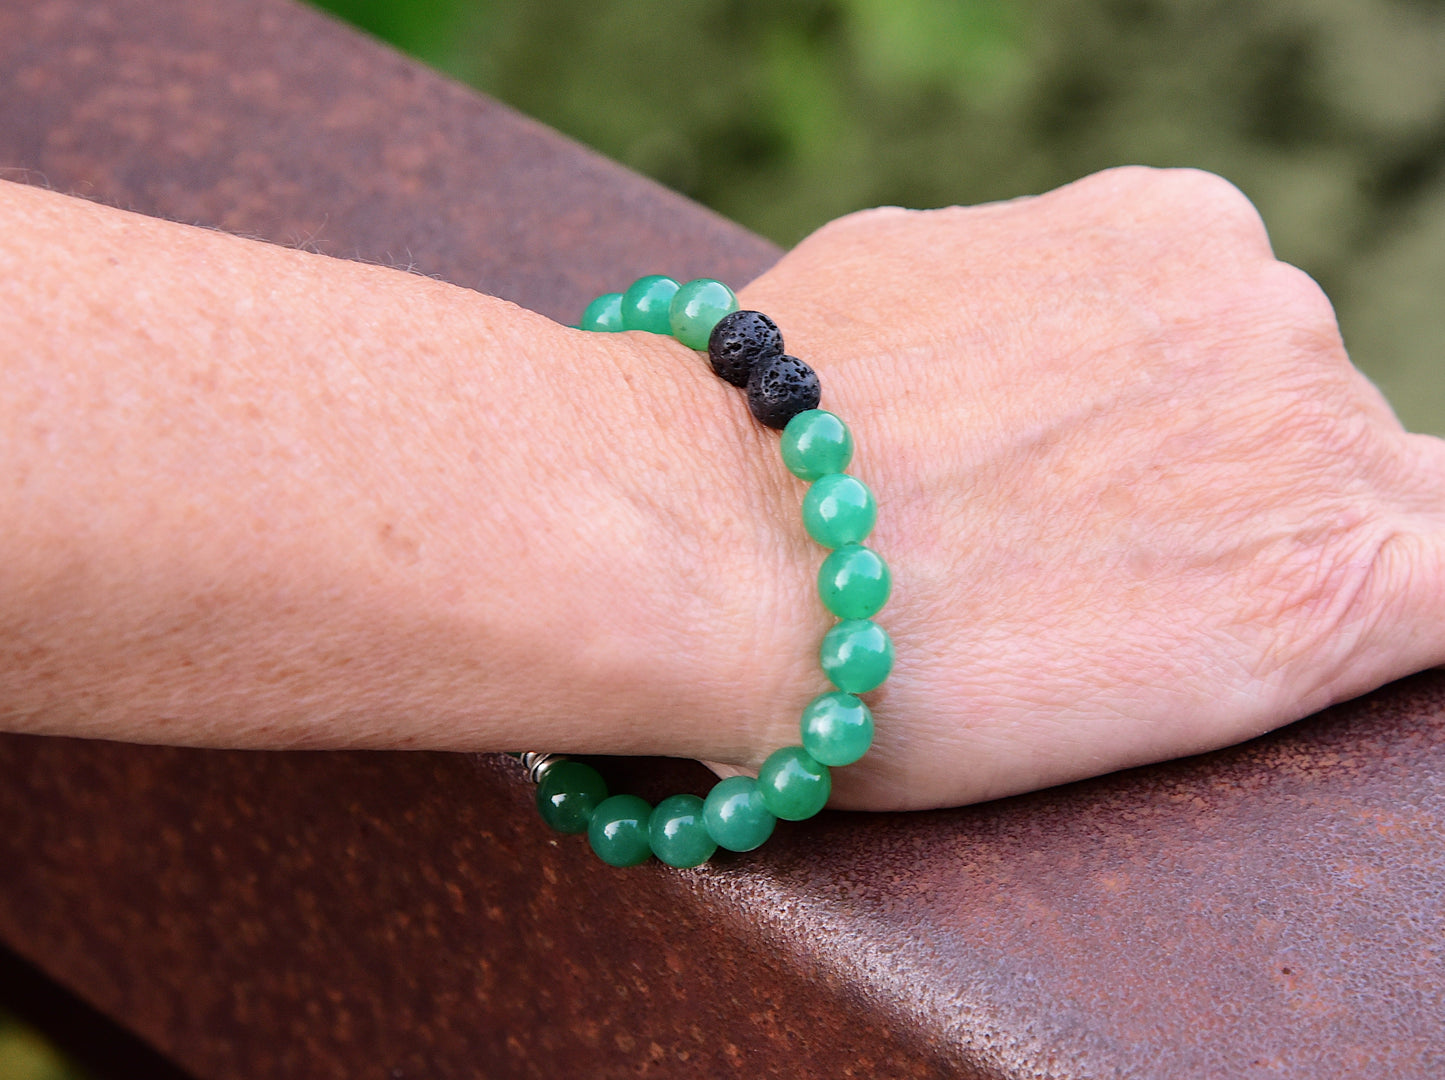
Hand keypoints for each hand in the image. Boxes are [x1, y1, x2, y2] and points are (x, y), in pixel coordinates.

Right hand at [723, 167, 1444, 810]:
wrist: (714, 537)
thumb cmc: (758, 427)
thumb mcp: (900, 285)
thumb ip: (1008, 299)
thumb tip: (1016, 338)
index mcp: (1166, 232)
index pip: (1237, 342)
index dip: (1181, 434)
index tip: (1112, 497)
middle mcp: (1264, 310)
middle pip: (1300, 425)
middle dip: (1214, 500)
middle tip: (1080, 578)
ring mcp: (1306, 450)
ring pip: (1363, 517)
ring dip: (1263, 573)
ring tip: (1104, 634)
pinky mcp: (1327, 605)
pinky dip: (1421, 615)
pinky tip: (1355, 634)